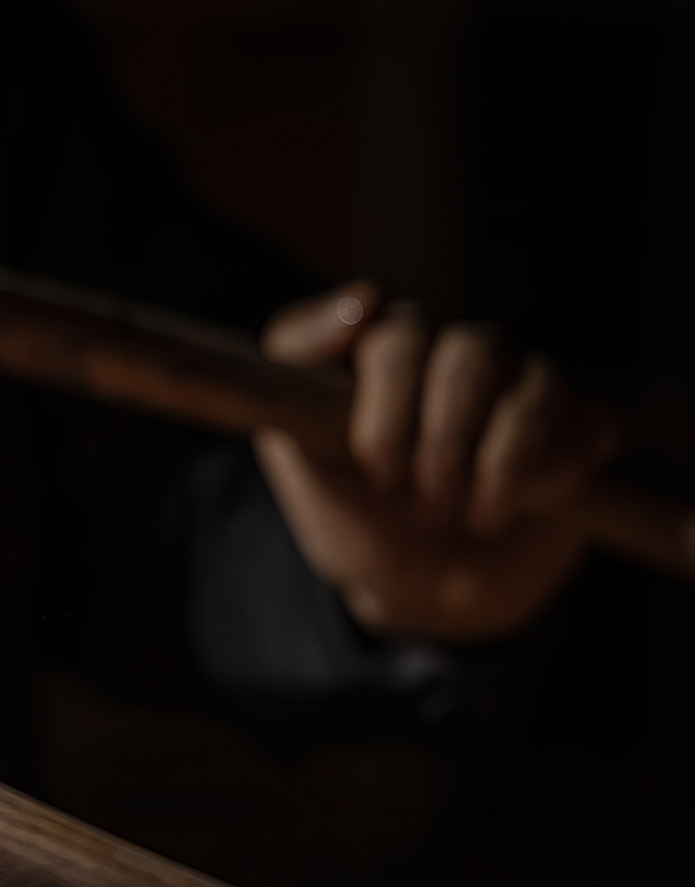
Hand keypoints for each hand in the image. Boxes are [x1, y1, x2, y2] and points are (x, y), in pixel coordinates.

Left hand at [253, 283, 620, 641]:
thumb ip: (299, 361)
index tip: (373, 468)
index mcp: (387, 349)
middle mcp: (457, 356)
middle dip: (443, 442)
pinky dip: (559, 474)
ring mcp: (521, 390)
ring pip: (536, 388)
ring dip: (502, 466)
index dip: (388, 407)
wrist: (415, 585)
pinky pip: (591, 426)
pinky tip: (528, 506)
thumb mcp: (295, 446)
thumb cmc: (350, 510)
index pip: (397, 338)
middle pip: (471, 354)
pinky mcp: (576, 432)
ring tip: (472, 520)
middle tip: (420, 504)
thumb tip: (366, 300)